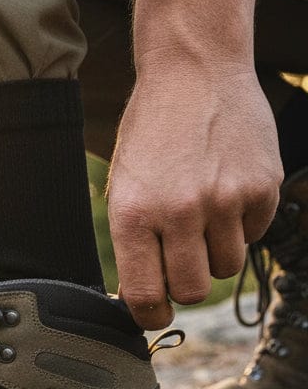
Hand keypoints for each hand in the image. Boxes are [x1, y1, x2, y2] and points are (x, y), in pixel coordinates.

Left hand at [107, 62, 281, 329]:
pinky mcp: (263, 188)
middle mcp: (179, 212)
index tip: (153, 314)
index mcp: (133, 214)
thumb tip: (142, 296)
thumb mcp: (125, 185)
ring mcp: (226, 200)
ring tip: (201, 214)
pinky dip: (241, 224)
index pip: (146, 295)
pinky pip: (254, 235)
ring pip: (226, 268)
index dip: (150, 315)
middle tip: (179, 261)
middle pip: (192, 291)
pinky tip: (225, 190)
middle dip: (185, 285)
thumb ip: (134, 240)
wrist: (193, 73)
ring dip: (214, 253)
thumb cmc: (151, 134)